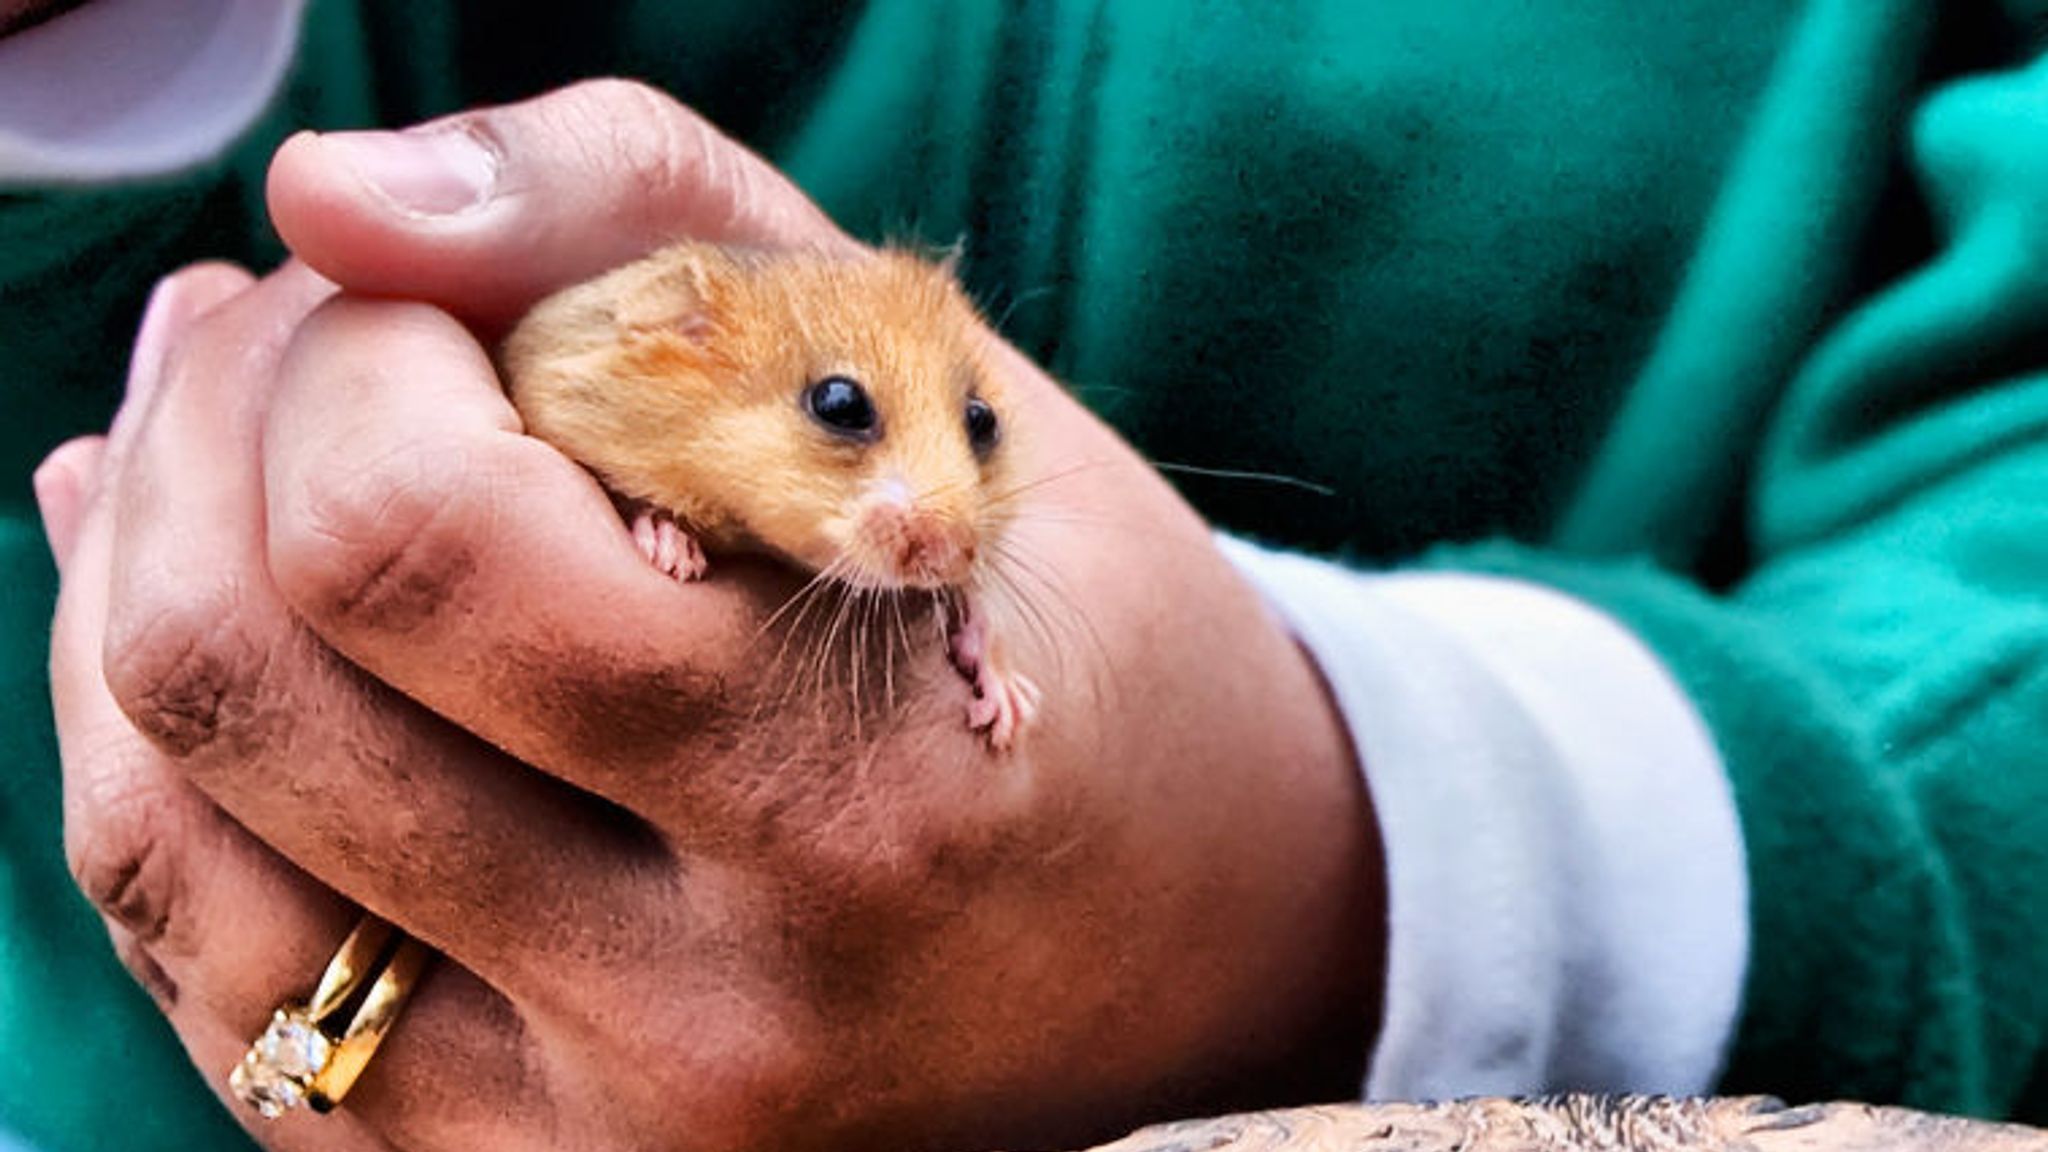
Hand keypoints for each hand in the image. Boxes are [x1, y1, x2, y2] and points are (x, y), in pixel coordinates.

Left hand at [42, 80, 1382, 1150]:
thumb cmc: (1067, 634)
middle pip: (237, 689)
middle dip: (208, 436)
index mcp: (854, 787)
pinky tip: (234, 639)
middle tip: (292, 336)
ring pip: (165, 847)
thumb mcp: (928, 379)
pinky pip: (215, 979)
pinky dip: (162, 770)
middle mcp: (709, 1016)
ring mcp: (589, 1138)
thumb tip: (327, 195)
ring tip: (221, 454)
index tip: (430, 295)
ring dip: (136, 587)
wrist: (1187, 942)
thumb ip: (637, 219)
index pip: (406, 540)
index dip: (351, 353)